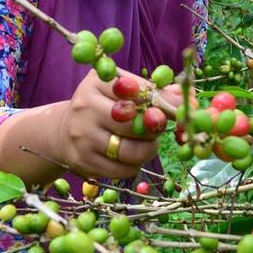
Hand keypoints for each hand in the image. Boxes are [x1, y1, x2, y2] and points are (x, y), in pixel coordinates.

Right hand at [53, 68, 193, 179]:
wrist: (63, 130)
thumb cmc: (104, 106)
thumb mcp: (122, 90)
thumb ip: (154, 92)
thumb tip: (188, 98)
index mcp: (98, 82)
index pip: (139, 92)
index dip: (164, 103)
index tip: (182, 111)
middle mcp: (85, 106)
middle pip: (134, 124)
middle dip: (154, 129)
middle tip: (159, 129)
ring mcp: (82, 136)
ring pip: (130, 151)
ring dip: (147, 150)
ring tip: (147, 144)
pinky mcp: (82, 161)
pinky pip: (121, 170)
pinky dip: (134, 166)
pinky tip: (132, 157)